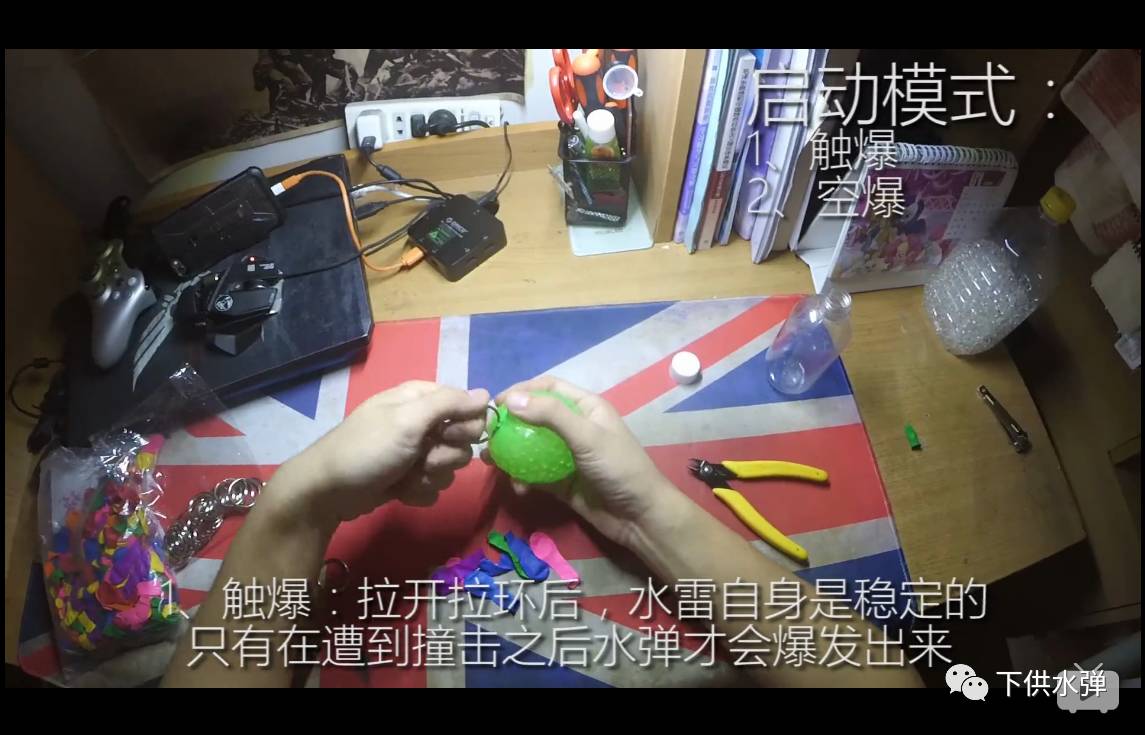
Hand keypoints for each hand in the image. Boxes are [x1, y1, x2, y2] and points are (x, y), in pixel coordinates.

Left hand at [275, 381, 489, 527]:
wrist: (328, 492)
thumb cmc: (367, 450)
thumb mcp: (408, 419)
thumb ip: (449, 403)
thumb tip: (487, 395)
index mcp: (421, 399)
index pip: (468, 406)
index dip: (465, 425)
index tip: (448, 435)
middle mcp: (421, 422)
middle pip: (463, 440)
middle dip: (446, 455)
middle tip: (422, 458)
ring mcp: (415, 452)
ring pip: (450, 467)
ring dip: (430, 477)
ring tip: (405, 477)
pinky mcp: (409, 478)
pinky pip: (435, 486)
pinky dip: (419, 491)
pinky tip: (400, 491)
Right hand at [484, 376, 685, 548]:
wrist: (639, 517)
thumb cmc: (618, 468)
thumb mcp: (586, 436)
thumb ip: (551, 416)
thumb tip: (510, 400)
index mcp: (586, 408)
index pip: (548, 388)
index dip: (521, 391)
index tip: (495, 404)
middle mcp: (576, 428)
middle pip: (535, 417)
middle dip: (510, 424)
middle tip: (487, 435)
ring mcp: (568, 456)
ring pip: (530, 448)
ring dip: (510, 453)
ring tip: (490, 460)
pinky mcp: (562, 482)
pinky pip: (535, 475)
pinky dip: (522, 478)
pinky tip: (515, 486)